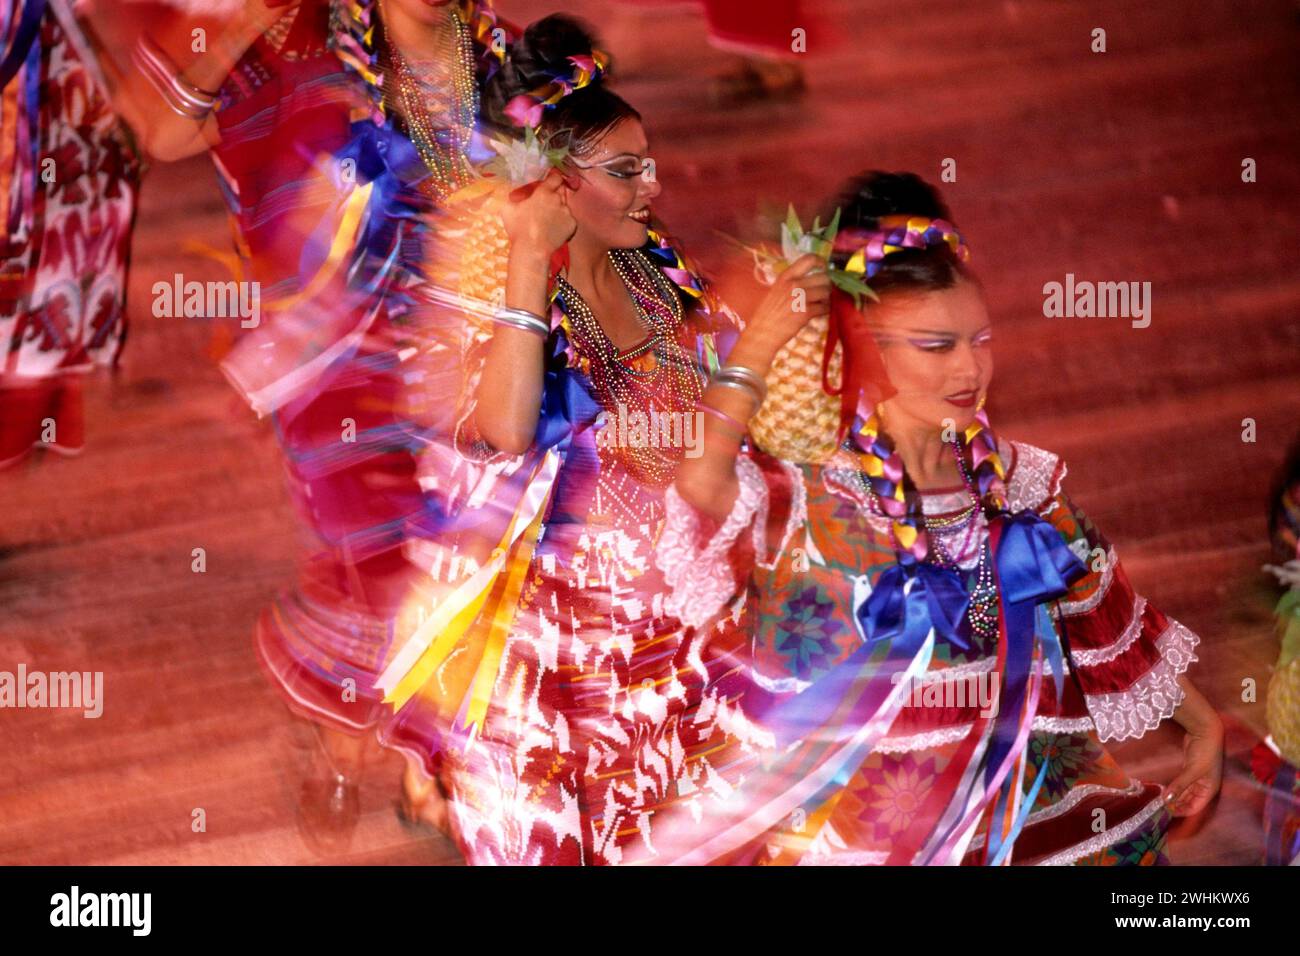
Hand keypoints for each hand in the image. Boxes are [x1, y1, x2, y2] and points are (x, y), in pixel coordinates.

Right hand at [500, 169, 576, 260]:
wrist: (532, 249)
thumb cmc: (519, 229)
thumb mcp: (508, 209)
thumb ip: (513, 198)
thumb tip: (512, 196)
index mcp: (543, 193)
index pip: (554, 178)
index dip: (553, 178)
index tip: (551, 180)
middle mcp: (558, 200)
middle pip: (561, 190)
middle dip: (555, 193)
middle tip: (546, 202)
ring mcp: (567, 212)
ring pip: (565, 205)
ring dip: (558, 208)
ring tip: (548, 220)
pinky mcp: (573, 225)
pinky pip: (569, 220)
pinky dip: (564, 222)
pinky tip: (553, 229)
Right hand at [729, 254, 830, 371]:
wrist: (762, 333)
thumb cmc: (768, 314)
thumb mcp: (776, 290)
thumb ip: (791, 282)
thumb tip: (812, 278)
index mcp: (785, 277)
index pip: (809, 259)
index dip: (820, 262)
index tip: (823, 268)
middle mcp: (793, 284)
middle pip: (823, 277)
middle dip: (826, 285)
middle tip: (822, 292)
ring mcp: (800, 298)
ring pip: (826, 292)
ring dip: (826, 298)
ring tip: (819, 304)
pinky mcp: (806, 313)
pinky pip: (825, 307)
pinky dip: (824, 310)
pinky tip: (818, 313)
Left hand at [1162, 718, 1222, 816]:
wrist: (1205, 731)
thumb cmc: (1205, 751)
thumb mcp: (1193, 770)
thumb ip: (1180, 785)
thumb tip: (1167, 800)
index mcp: (1209, 790)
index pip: (1195, 808)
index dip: (1181, 811)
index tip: (1166, 812)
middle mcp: (1204, 787)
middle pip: (1189, 802)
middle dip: (1176, 805)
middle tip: (1159, 807)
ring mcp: (1197, 779)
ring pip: (1184, 794)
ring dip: (1174, 797)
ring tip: (1159, 801)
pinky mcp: (1189, 771)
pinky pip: (1181, 785)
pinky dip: (1174, 789)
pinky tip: (1164, 791)